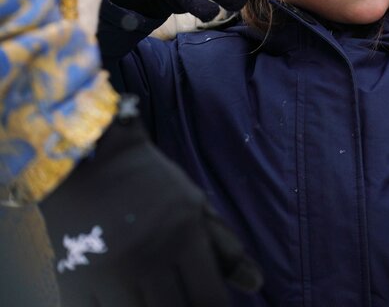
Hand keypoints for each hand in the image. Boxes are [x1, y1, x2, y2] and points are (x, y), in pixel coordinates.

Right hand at [39, 96, 262, 305]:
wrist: (86, 157)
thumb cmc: (148, 182)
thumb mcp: (193, 204)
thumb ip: (225, 246)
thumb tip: (257, 284)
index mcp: (184, 237)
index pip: (209, 299)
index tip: (210, 306)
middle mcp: (149, 258)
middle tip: (183, 301)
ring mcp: (108, 273)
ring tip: (154, 300)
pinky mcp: (72, 280)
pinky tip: (122, 302)